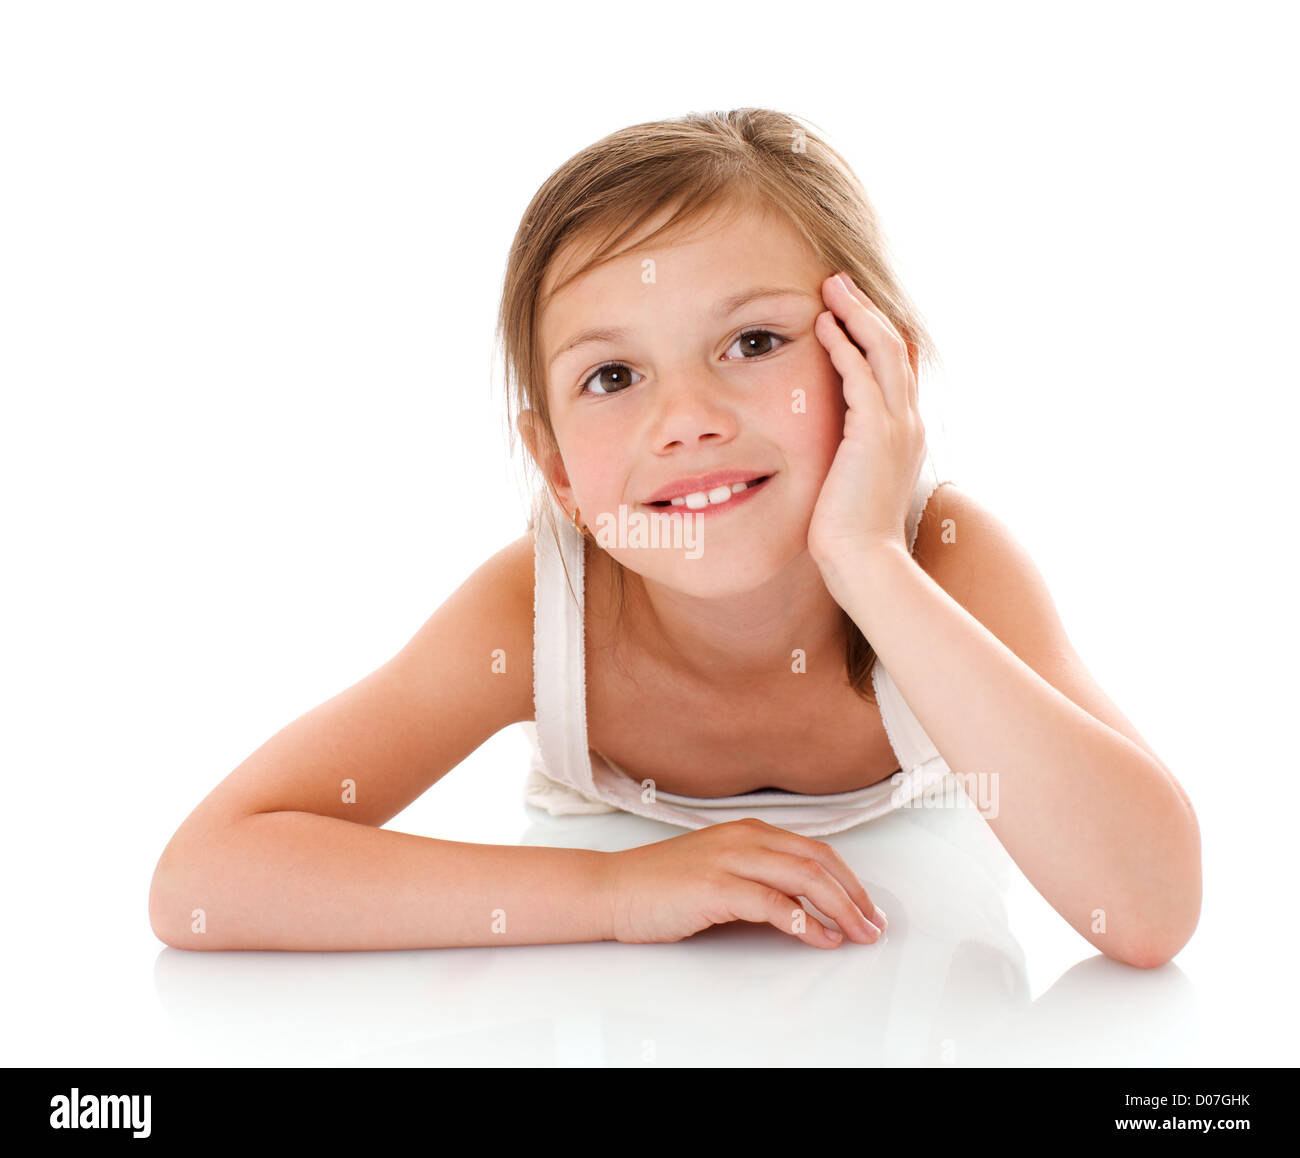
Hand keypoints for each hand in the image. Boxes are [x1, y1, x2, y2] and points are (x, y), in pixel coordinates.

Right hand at [602, 817, 886, 948]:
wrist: (612, 890)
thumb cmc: (660, 886)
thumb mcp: (719, 872)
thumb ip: (759, 879)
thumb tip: (805, 908)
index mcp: (748, 832)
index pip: (816, 850)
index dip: (848, 880)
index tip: (867, 908)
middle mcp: (744, 838)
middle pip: (818, 862)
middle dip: (854, 896)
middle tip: (873, 926)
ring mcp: (729, 859)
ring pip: (804, 878)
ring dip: (839, 909)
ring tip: (857, 934)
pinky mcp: (715, 887)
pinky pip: (773, 903)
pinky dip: (804, 923)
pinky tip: (820, 939)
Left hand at [807, 272, 927, 565]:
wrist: (866, 563)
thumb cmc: (852, 537)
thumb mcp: (853, 487)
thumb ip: (848, 458)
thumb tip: (829, 453)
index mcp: (905, 435)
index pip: (898, 370)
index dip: (877, 335)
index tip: (851, 312)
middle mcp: (909, 423)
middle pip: (895, 348)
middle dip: (866, 312)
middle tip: (838, 284)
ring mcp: (897, 426)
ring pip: (883, 350)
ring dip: (856, 315)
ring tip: (830, 289)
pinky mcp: (874, 433)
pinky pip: (860, 374)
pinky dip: (842, 345)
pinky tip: (822, 326)